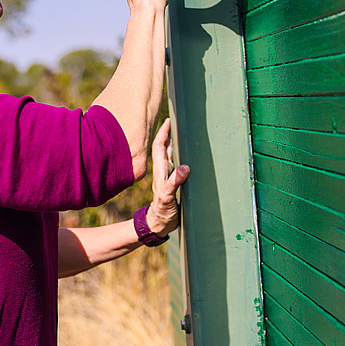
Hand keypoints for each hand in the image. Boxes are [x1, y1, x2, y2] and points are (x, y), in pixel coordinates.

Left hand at [146, 117, 187, 236]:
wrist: (159, 225)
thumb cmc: (163, 212)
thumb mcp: (168, 198)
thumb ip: (174, 183)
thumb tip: (184, 168)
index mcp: (161, 171)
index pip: (159, 146)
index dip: (163, 132)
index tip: (169, 120)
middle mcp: (164, 170)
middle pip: (164, 146)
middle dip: (168, 133)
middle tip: (177, 120)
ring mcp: (168, 176)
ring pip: (170, 154)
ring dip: (174, 142)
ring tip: (182, 132)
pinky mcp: (173, 182)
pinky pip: (176, 163)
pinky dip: (179, 155)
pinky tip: (186, 153)